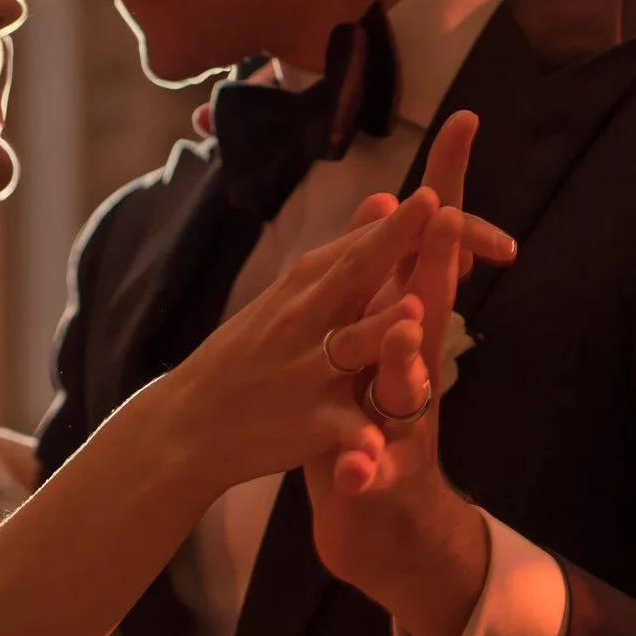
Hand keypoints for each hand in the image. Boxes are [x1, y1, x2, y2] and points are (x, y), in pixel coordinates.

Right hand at [159, 189, 450, 499]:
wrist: (191, 422)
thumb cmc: (251, 351)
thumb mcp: (294, 293)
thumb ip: (347, 250)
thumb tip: (387, 197)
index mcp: (311, 283)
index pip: (365, 241)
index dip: (411, 220)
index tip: (444, 188)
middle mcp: (309, 317)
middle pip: (357, 273)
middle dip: (394, 241)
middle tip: (436, 206)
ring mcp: (309, 370)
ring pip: (352, 346)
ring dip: (379, 331)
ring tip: (413, 315)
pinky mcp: (308, 423)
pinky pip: (340, 430)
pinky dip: (357, 439)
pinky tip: (376, 446)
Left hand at [306, 113, 497, 635]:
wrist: (385, 529)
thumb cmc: (374, 428)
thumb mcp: (378, 345)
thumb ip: (384, 279)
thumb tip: (393, 204)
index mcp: (408, 335)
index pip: (427, 252)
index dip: (445, 189)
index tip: (463, 123)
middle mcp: (419, 375)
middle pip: (433, 307)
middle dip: (438, 262)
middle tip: (440, 214)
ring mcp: (404, 430)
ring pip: (410, 393)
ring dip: (408, 363)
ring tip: (405, 330)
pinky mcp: (380, 484)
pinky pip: (372, 476)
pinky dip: (361, 471)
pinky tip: (354, 470)